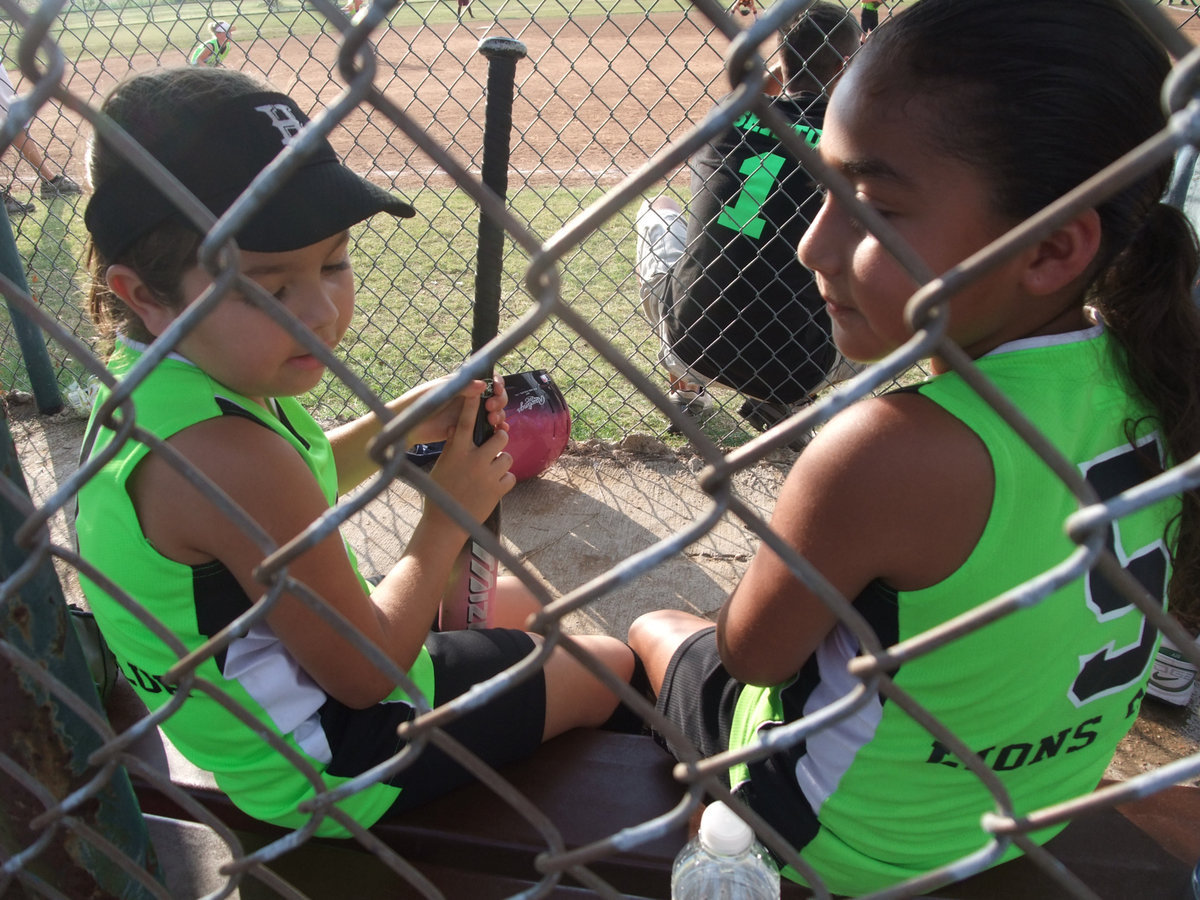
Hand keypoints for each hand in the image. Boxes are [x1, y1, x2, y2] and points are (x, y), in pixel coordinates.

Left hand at [401, 375, 509, 446]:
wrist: (409, 426)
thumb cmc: (419, 402)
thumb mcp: (440, 391)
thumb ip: (462, 388)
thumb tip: (484, 386)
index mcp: (465, 384)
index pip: (488, 379)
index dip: (497, 383)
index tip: (497, 390)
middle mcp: (471, 398)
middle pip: (496, 396)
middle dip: (500, 401)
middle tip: (491, 409)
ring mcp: (471, 414)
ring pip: (495, 412)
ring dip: (500, 415)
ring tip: (493, 421)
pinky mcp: (470, 430)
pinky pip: (488, 428)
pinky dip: (498, 428)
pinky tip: (500, 429)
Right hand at [427, 384, 514, 523]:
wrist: (445, 524)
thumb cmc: (440, 492)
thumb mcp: (442, 465)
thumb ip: (453, 446)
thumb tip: (457, 428)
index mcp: (457, 451)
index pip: (467, 421)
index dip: (474, 404)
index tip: (479, 389)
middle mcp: (474, 459)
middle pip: (500, 436)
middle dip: (501, 439)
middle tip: (495, 445)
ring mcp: (487, 474)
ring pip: (507, 457)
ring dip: (501, 462)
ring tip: (490, 472)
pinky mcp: (498, 490)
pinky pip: (510, 476)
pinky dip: (503, 481)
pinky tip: (492, 487)